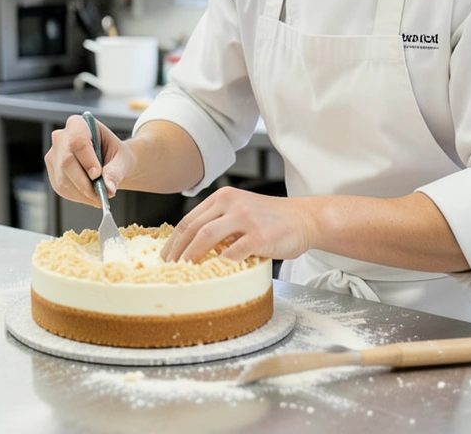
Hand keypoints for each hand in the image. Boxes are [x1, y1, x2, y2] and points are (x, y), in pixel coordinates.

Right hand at [45, 114, 135, 207]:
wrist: (111, 161)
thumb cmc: (116, 155)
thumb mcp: (122, 160)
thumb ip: (115, 172)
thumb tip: (108, 189)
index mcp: (79, 124)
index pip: (77, 141)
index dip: (87, 160)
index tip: (98, 175)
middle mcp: (61, 137)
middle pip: (67, 162)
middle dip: (85, 183)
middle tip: (102, 195)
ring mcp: (54, 155)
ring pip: (63, 178)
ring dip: (83, 193)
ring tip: (99, 197)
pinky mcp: (53, 172)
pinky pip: (61, 187)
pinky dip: (78, 196)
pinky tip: (90, 195)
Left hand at [163, 187, 318, 262]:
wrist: (305, 219)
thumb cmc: (272, 220)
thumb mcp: (241, 212)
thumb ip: (219, 223)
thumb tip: (192, 248)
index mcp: (223, 197)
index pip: (188, 219)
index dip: (173, 240)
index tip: (165, 257)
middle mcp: (231, 203)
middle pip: (192, 228)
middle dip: (177, 250)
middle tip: (169, 268)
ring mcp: (245, 218)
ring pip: (206, 236)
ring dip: (191, 256)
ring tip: (184, 271)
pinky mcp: (259, 235)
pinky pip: (232, 252)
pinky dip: (219, 264)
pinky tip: (213, 273)